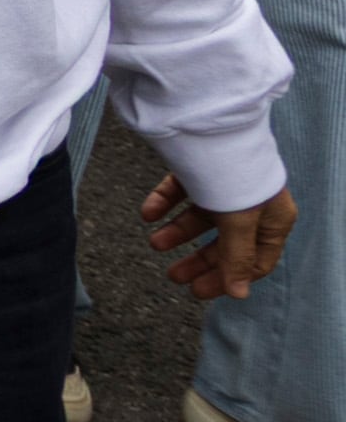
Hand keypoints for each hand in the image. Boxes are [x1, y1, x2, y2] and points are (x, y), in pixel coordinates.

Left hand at [143, 172, 296, 299]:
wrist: (214, 126)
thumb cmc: (237, 176)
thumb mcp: (239, 223)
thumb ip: (237, 258)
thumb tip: (239, 295)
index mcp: (273, 220)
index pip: (255, 260)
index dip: (228, 277)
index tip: (200, 291)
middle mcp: (251, 204)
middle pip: (225, 242)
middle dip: (199, 260)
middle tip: (174, 276)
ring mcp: (225, 185)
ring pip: (200, 217)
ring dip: (177, 232)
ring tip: (154, 243)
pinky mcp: (201, 168)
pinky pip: (182, 191)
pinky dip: (164, 203)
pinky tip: (148, 214)